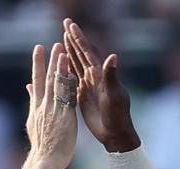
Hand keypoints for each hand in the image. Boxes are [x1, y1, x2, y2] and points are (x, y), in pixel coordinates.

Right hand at [23, 43, 78, 168]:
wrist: (45, 159)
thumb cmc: (42, 145)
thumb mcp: (32, 121)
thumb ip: (32, 103)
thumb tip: (28, 88)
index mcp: (36, 107)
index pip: (37, 81)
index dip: (38, 64)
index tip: (39, 50)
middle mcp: (43, 106)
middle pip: (46, 78)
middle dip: (49, 60)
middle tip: (52, 44)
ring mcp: (53, 110)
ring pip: (56, 84)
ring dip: (59, 66)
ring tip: (61, 51)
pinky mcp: (64, 116)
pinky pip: (66, 96)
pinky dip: (68, 82)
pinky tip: (71, 71)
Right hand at [63, 18, 139, 152]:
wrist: (115, 133)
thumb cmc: (118, 115)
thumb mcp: (115, 95)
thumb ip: (112, 76)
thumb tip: (113, 56)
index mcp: (100, 74)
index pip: (88, 52)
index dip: (79, 38)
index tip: (70, 25)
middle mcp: (95, 77)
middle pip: (81, 53)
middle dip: (73, 39)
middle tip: (65, 23)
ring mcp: (89, 86)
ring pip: (77, 64)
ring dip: (70, 51)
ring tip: (62, 38)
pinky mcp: (83, 95)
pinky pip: (73, 79)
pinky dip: (67, 69)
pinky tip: (61, 64)